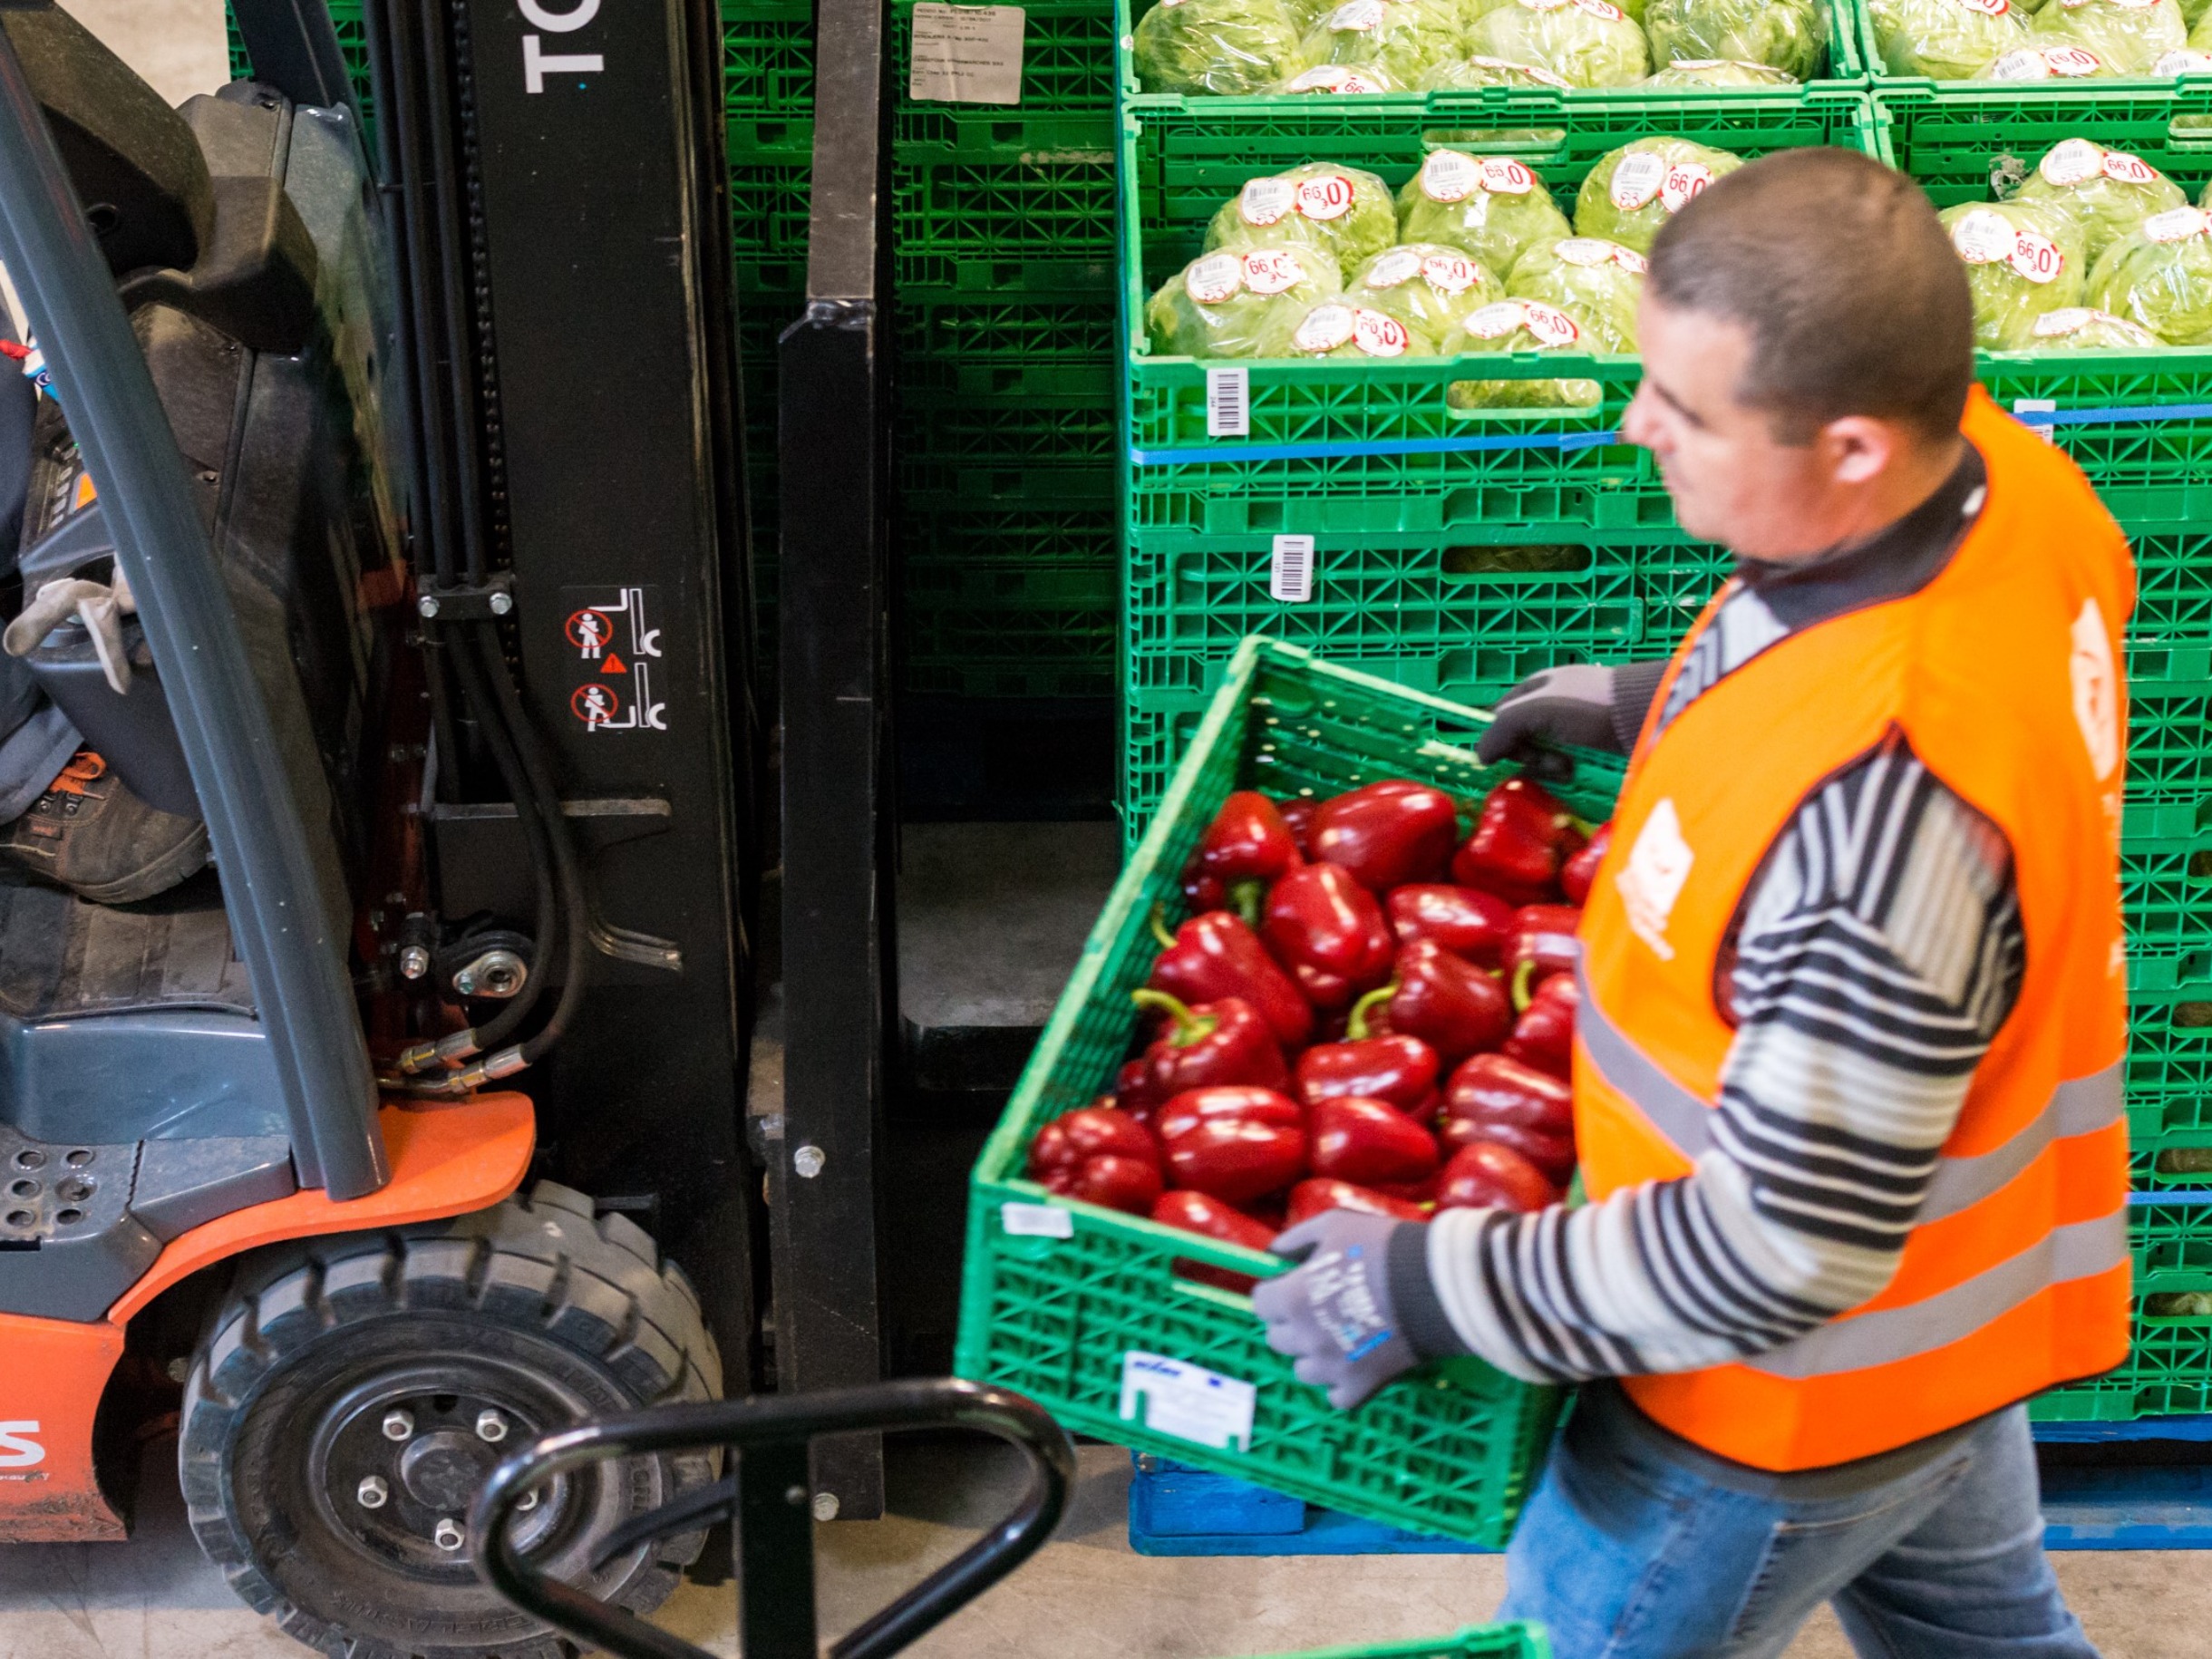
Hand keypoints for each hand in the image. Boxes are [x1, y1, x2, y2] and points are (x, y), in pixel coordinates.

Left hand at [1251, 1211, 1421, 1409]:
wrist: (1433, 1285)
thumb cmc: (1380, 1248)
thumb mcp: (1334, 1225)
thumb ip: (1297, 1238)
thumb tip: (1275, 1251)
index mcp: (1292, 1299)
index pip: (1260, 1304)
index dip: (1274, 1293)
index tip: (1291, 1286)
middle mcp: (1304, 1338)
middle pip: (1277, 1339)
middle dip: (1290, 1322)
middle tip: (1316, 1308)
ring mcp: (1331, 1368)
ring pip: (1303, 1370)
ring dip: (1313, 1355)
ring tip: (1336, 1338)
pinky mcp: (1359, 1387)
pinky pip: (1336, 1397)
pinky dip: (1341, 1385)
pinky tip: (1353, 1366)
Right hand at [1475, 664, 1620, 764]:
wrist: (1647, 712)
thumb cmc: (1588, 705)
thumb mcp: (1537, 710)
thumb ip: (1501, 729)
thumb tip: (1480, 755)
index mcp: (1536, 687)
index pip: (1501, 715)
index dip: (1501, 738)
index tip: (1511, 757)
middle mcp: (1554, 702)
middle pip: (1524, 738)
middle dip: (1530, 757)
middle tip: (1550, 765)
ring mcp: (1578, 722)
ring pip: (1546, 752)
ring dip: (1550, 766)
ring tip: (1569, 771)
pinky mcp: (1599, 741)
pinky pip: (1571, 760)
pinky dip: (1571, 770)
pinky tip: (1580, 774)